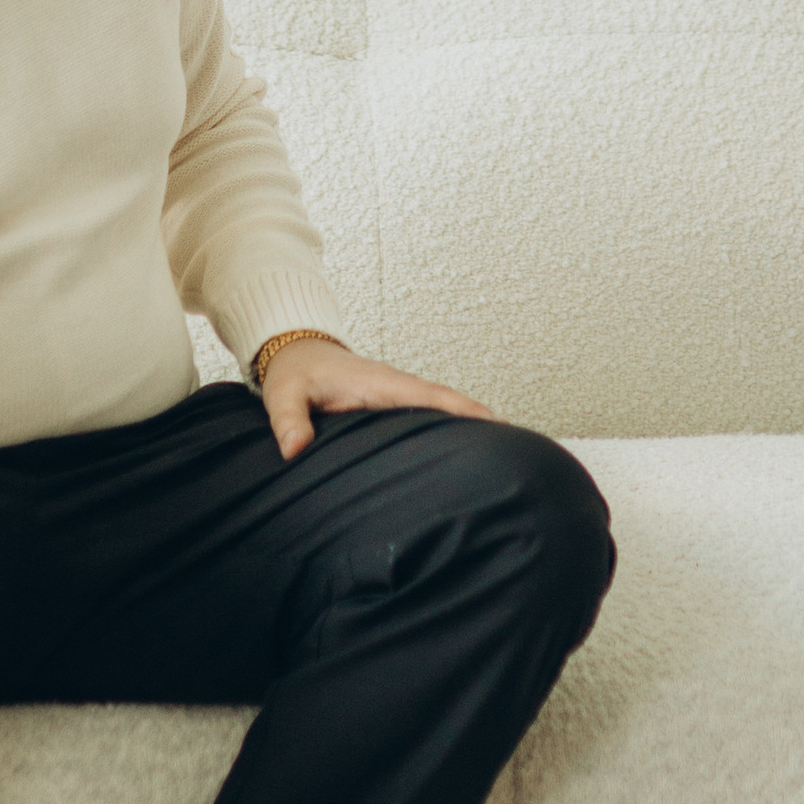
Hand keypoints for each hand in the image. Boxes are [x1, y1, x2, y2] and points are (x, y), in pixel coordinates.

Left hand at [257, 335, 491, 464]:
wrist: (294, 350)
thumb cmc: (293, 373)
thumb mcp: (284, 394)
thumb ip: (289, 420)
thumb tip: (295, 448)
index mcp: (379, 383)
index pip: (430, 396)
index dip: (463, 411)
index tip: (496, 424)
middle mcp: (396, 385)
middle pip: (449, 403)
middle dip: (482, 421)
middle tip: (518, 447)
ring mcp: (398, 392)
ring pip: (444, 408)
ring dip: (473, 424)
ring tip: (507, 452)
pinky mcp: (395, 401)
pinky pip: (432, 411)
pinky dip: (455, 423)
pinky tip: (469, 446)